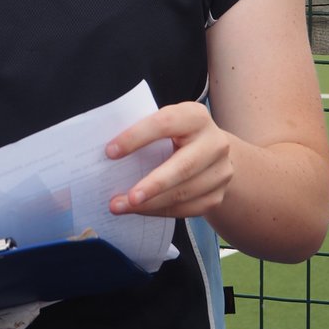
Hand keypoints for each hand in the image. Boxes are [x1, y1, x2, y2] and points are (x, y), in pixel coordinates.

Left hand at [106, 102, 233, 219]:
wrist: (212, 151)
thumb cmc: (176, 134)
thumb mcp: (166, 124)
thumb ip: (144, 132)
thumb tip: (108, 154)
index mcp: (195, 116)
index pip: (165, 123)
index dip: (136, 137)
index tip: (109, 152)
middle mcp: (214, 143)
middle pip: (183, 167)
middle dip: (151, 185)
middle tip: (124, 199)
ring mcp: (220, 171)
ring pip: (184, 193)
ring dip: (149, 204)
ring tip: (120, 206)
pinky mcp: (218, 195)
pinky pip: (187, 209)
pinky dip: (159, 211)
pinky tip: (139, 210)